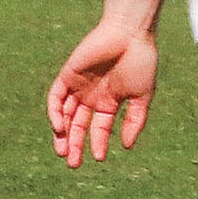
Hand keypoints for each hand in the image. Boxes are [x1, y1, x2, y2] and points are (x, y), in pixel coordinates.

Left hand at [48, 21, 157, 166]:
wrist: (130, 34)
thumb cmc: (141, 62)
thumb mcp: (142, 96)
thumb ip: (135, 120)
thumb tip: (126, 146)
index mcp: (111, 100)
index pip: (99, 127)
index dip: (98, 143)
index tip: (99, 159)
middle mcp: (92, 95)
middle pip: (78, 125)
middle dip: (75, 145)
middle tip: (73, 164)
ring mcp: (78, 86)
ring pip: (64, 115)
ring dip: (62, 134)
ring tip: (63, 151)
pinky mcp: (67, 75)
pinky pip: (55, 98)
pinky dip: (54, 113)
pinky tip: (60, 127)